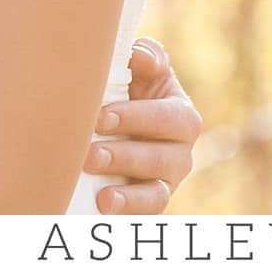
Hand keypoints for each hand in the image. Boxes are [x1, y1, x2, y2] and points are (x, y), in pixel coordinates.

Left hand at [88, 37, 201, 213]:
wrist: (113, 130)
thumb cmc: (128, 92)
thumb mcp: (141, 71)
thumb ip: (146, 58)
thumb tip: (140, 57)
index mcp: (182, 115)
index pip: (167, 118)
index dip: (136, 118)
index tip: (100, 118)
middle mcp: (181, 152)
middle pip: (163, 157)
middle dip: (125, 155)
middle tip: (89, 154)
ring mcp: (167, 182)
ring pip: (156, 192)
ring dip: (127, 193)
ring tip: (99, 190)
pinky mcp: (150, 206)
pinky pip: (146, 215)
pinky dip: (127, 213)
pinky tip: (104, 207)